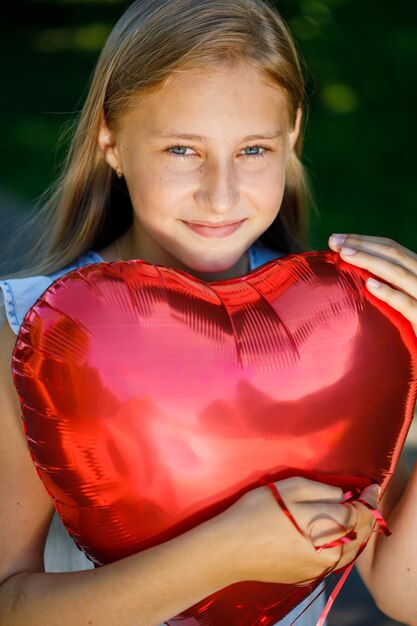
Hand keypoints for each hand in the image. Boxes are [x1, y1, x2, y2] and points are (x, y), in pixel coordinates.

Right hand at [219, 477, 378, 585]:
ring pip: (351, 550)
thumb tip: (342, 496)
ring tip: (350, 517)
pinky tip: (331, 536)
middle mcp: (333, 552)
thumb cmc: (258, 511)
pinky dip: (341, 547)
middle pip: (362, 534)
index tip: (371, 488)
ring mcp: (322, 569)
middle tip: (364, 500)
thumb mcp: (291, 487)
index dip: (369, 498)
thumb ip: (323, 490)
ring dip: (355, 533)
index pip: (363, 512)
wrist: (231, 549)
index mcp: (331, 526)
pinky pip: (336, 561)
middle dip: (366, 516)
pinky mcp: (309, 577)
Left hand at [328, 234, 416, 336]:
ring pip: (399, 274)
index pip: (393, 249)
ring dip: (370, 261)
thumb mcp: (404, 302)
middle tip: (334, 241)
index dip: (365, 241)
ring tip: (345, 255)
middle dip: (362, 245)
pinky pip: (407, 304)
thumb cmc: (414, 330)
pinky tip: (369, 285)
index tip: (337, 239)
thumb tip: (355, 275)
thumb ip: (388, 286)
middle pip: (394, 255)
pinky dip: (388, 292)